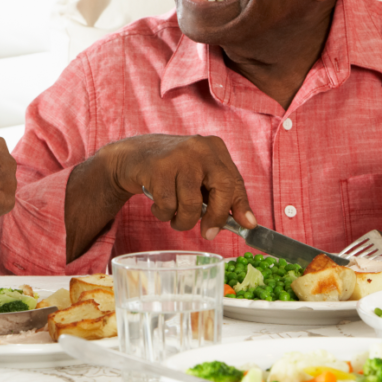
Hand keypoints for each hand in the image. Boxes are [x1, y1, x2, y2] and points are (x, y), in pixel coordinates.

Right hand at [100, 133, 254, 238]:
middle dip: (216, 217)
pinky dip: (163, 214)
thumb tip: (248, 223)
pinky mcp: (158, 168)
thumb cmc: (172, 170)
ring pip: (191, 204)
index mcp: (215, 148)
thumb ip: (221, 195)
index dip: (241, 206)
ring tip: (175, 217)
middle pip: (221, 189)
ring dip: (183, 220)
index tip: (246, 225)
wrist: (133, 155)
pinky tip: (158, 205)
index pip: (235, 181)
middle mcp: (200, 148)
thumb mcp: (199, 176)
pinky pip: (167, 206)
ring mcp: (179, 156)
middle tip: (208, 233)